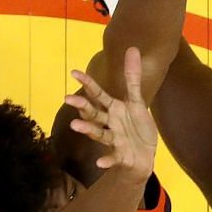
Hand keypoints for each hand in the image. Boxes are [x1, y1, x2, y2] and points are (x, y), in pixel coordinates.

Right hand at [63, 47, 158, 176]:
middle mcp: (110, 123)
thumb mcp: (137, 102)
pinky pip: (113, 158)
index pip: (98, 94)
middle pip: (94, 113)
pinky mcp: (121, 156)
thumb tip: (131, 48)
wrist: (144, 157)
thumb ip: (132, 78)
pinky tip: (100, 163)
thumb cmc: (137, 129)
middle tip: (68, 99)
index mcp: (113, 109)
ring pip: (99, 134)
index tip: (74, 72)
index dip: (87, 84)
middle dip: (82, 106)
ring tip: (75, 126)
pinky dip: (107, 160)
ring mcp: (114, 140)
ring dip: (88, 130)